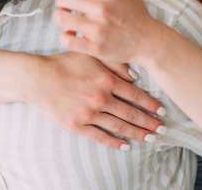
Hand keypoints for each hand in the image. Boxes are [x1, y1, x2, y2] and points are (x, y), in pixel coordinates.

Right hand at [33, 52, 165, 149]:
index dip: (151, 104)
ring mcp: (89, 114)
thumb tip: (135, 76)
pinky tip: (125, 146)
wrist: (39, 79)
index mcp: (106, 81)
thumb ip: (114, 64)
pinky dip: (113, 142)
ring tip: (149, 138)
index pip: (135, 95)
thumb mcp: (92, 56)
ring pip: (118, 126)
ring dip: (136, 133)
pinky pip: (99, 136)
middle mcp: (101, 99)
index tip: (162, 111)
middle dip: (148, 122)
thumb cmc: (65, 64)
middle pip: (131, 113)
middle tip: (162, 129)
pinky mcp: (77, 125)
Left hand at [54, 0, 162, 64]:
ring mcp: (98, 28)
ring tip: (69, 22)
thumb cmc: (135, 11)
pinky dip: (65, 37)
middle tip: (68, 9)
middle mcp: (101, 7)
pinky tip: (73, 35)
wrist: (148, 40)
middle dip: (62, 4)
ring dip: (61, 20)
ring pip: (60, 18)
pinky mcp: (95, 47)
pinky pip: (66, 40)